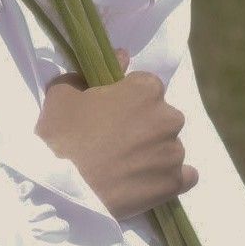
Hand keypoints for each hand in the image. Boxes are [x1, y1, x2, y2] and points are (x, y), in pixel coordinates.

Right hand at [34, 49, 198, 218]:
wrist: (63, 188)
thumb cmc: (61, 137)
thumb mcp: (61, 94)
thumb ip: (90, 72)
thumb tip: (121, 57)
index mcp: (146, 90)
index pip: (146, 86)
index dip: (127, 100)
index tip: (110, 115)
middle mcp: (168, 117)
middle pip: (161, 117)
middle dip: (143, 127)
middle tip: (114, 143)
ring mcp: (174, 152)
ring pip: (168, 147)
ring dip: (152, 154)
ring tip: (124, 169)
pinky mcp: (174, 182)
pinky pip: (184, 176)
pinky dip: (169, 177)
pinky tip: (147, 182)